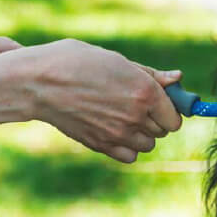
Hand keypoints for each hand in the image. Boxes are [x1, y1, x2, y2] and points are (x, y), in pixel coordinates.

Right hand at [19, 39, 181, 162]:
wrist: (39, 82)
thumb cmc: (77, 62)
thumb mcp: (117, 60)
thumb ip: (151, 74)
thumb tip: (178, 79)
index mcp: (145, 91)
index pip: (175, 117)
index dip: (169, 108)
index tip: (158, 101)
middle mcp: (136, 116)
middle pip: (163, 131)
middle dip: (155, 118)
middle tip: (134, 102)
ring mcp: (118, 134)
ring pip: (148, 144)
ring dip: (141, 133)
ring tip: (121, 114)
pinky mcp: (101, 146)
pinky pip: (130, 156)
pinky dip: (126, 146)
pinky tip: (113, 129)